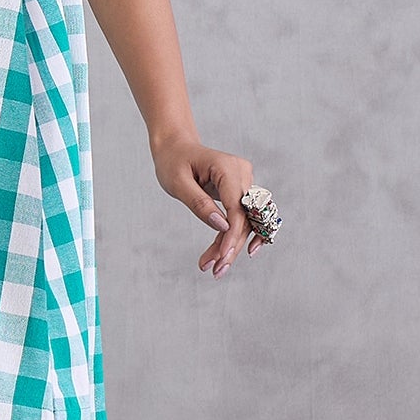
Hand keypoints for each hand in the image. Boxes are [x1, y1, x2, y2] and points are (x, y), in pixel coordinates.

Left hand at [151, 136, 266, 278]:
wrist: (176, 148)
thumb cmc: (174, 161)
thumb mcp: (178, 183)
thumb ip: (199, 204)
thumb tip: (222, 226)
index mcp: (228, 168)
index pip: (238, 208)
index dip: (232, 236)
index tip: (222, 258)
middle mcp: (242, 174)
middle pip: (245, 218)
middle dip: (232, 247)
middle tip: (216, 271)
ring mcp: (244, 182)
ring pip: (246, 222)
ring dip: (232, 246)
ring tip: (214, 268)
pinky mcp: (240, 192)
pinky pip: (242, 218)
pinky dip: (232, 237)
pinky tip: (225, 256)